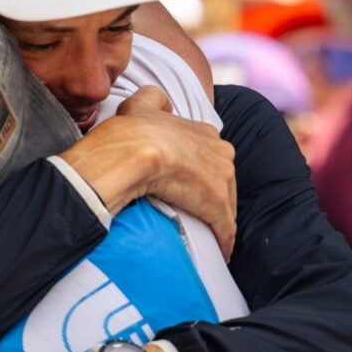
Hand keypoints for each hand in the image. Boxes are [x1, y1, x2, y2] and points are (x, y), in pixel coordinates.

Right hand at [68, 86, 238, 253]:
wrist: (128, 155)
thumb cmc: (126, 135)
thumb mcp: (138, 105)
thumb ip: (153, 99)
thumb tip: (164, 102)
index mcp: (204, 130)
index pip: (211, 156)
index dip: (202, 173)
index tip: (192, 188)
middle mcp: (220, 150)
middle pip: (223, 181)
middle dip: (214, 199)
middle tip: (199, 216)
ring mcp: (220, 177)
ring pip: (225, 204)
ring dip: (219, 222)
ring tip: (211, 238)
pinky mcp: (216, 204)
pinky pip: (225, 226)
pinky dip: (224, 240)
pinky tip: (221, 251)